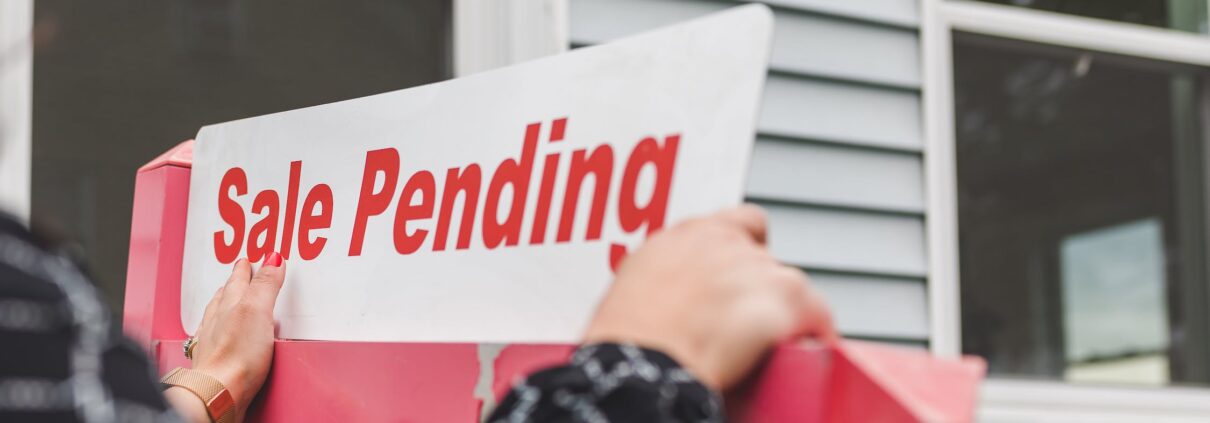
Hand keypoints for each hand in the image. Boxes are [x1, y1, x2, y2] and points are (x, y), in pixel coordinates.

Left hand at [181, 253, 285, 419]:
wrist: (219, 391)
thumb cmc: (235, 355)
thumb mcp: (257, 311)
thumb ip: (266, 285)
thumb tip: (272, 259)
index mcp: (229, 304)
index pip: (238, 280)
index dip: (246, 269)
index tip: (248, 260)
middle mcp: (217, 320)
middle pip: (225, 295)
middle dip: (234, 282)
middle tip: (239, 272)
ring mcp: (212, 342)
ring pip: (216, 314)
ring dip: (223, 303)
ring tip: (228, 296)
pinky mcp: (214, 362)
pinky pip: (212, 337)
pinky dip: (217, 330)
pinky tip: (221, 335)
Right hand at [583, 205, 835, 390]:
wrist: (640, 363)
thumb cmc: (626, 341)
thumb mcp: (633, 290)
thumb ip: (666, 277)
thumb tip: (676, 299)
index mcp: (683, 237)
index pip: (738, 223)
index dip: (748, 248)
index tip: (742, 274)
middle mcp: (722, 241)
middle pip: (764, 259)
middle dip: (759, 291)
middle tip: (745, 325)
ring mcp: (755, 266)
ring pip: (790, 285)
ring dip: (783, 311)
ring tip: (768, 345)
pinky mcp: (784, 296)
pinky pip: (817, 312)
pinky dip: (816, 330)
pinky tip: (809, 347)